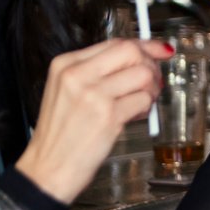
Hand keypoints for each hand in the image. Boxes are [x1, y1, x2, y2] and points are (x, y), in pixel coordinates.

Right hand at [16, 38, 170, 203]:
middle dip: (151, 65)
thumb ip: (101, 71)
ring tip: (140, 102)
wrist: (48, 166)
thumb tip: (143, 56)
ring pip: (144, 74)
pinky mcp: (108, 115)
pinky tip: (134, 116)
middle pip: (132, 52)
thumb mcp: (70, 91)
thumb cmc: (63, 131)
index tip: (161, 50)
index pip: (116, 43)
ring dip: (151, 89)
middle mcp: (77, 75)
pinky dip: (147, 108)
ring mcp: (93, 94)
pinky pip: (144, 99)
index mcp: (66, 64)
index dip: (145, 46)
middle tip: (151, 82)